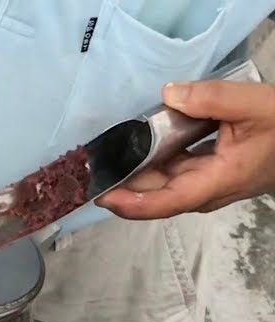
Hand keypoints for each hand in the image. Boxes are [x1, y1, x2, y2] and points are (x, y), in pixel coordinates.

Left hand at [98, 80, 274, 218]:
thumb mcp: (254, 105)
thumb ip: (211, 99)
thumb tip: (170, 94)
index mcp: (217, 181)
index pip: (165, 203)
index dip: (130, 203)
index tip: (102, 195)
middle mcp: (208, 190)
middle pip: (156, 193)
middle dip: (123, 184)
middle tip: (91, 168)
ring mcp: (209, 184)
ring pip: (163, 183)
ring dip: (136, 172)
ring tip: (105, 156)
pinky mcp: (210, 174)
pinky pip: (175, 172)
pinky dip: (155, 161)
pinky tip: (139, 145)